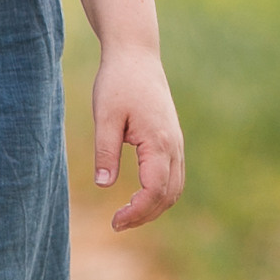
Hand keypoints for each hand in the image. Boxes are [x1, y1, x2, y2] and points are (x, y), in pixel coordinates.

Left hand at [91, 44, 184, 230]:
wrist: (136, 55)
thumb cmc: (117, 82)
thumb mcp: (105, 116)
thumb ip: (106, 151)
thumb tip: (103, 185)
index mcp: (158, 143)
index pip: (154, 191)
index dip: (137, 212)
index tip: (115, 222)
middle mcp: (174, 146)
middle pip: (168, 195)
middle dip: (145, 215)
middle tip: (117, 224)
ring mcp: (176, 142)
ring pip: (175, 187)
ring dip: (155, 206)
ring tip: (127, 215)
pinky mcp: (172, 138)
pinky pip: (173, 175)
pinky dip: (160, 192)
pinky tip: (138, 195)